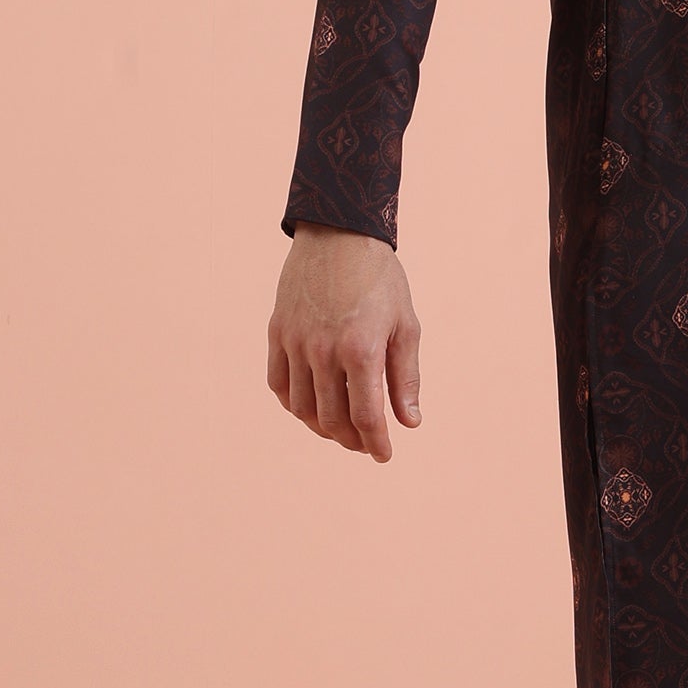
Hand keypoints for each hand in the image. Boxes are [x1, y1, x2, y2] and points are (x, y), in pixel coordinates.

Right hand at [267, 226, 421, 462]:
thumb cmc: (381, 279)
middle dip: (351, 440)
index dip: (376, 442)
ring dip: (321, 428)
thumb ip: (406, 378)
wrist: (339, 233)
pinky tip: (310, 407)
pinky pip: (278, 383)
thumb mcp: (406, 325)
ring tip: (340, 430)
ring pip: (301, 408)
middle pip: (331, 419)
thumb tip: (409, 423)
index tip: (383, 455)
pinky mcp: (277, 332)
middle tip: (364, 444)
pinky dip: (293, 404)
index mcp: (361, 349)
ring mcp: (295, 342)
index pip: (366, 416)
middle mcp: (323, 351)